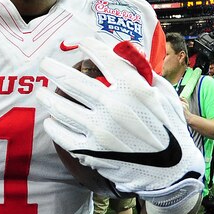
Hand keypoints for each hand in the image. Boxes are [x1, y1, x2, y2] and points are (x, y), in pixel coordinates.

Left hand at [37, 38, 204, 201]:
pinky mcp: (91, 151)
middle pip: (71, 80)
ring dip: (47, 98)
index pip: (102, 56)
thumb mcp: (164, 93)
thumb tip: (124, 50)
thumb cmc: (169, 128)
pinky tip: (51, 120)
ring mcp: (100, 129)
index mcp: (133, 87)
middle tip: (45, 64)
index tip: (78, 42)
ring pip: (61, 107)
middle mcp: (113, 105)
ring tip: (42, 93)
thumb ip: (143, 71)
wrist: (171, 171)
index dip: (87, 45)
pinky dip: (53, 125)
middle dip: (53, 69)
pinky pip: (62, 135)